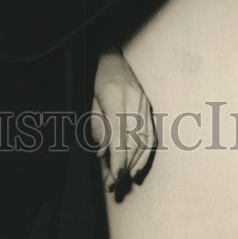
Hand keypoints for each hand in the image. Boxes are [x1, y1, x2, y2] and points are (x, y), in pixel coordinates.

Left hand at [91, 49, 156, 199]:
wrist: (107, 53)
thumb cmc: (92, 75)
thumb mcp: (87, 98)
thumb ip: (95, 125)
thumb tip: (102, 153)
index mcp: (116, 96)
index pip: (120, 135)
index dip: (118, 159)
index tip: (113, 178)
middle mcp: (134, 99)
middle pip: (133, 141)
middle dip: (123, 166)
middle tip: (112, 186)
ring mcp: (143, 101)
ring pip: (144, 140)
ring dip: (134, 163)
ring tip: (122, 181)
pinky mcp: (147, 105)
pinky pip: (150, 133)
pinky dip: (145, 153)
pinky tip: (137, 168)